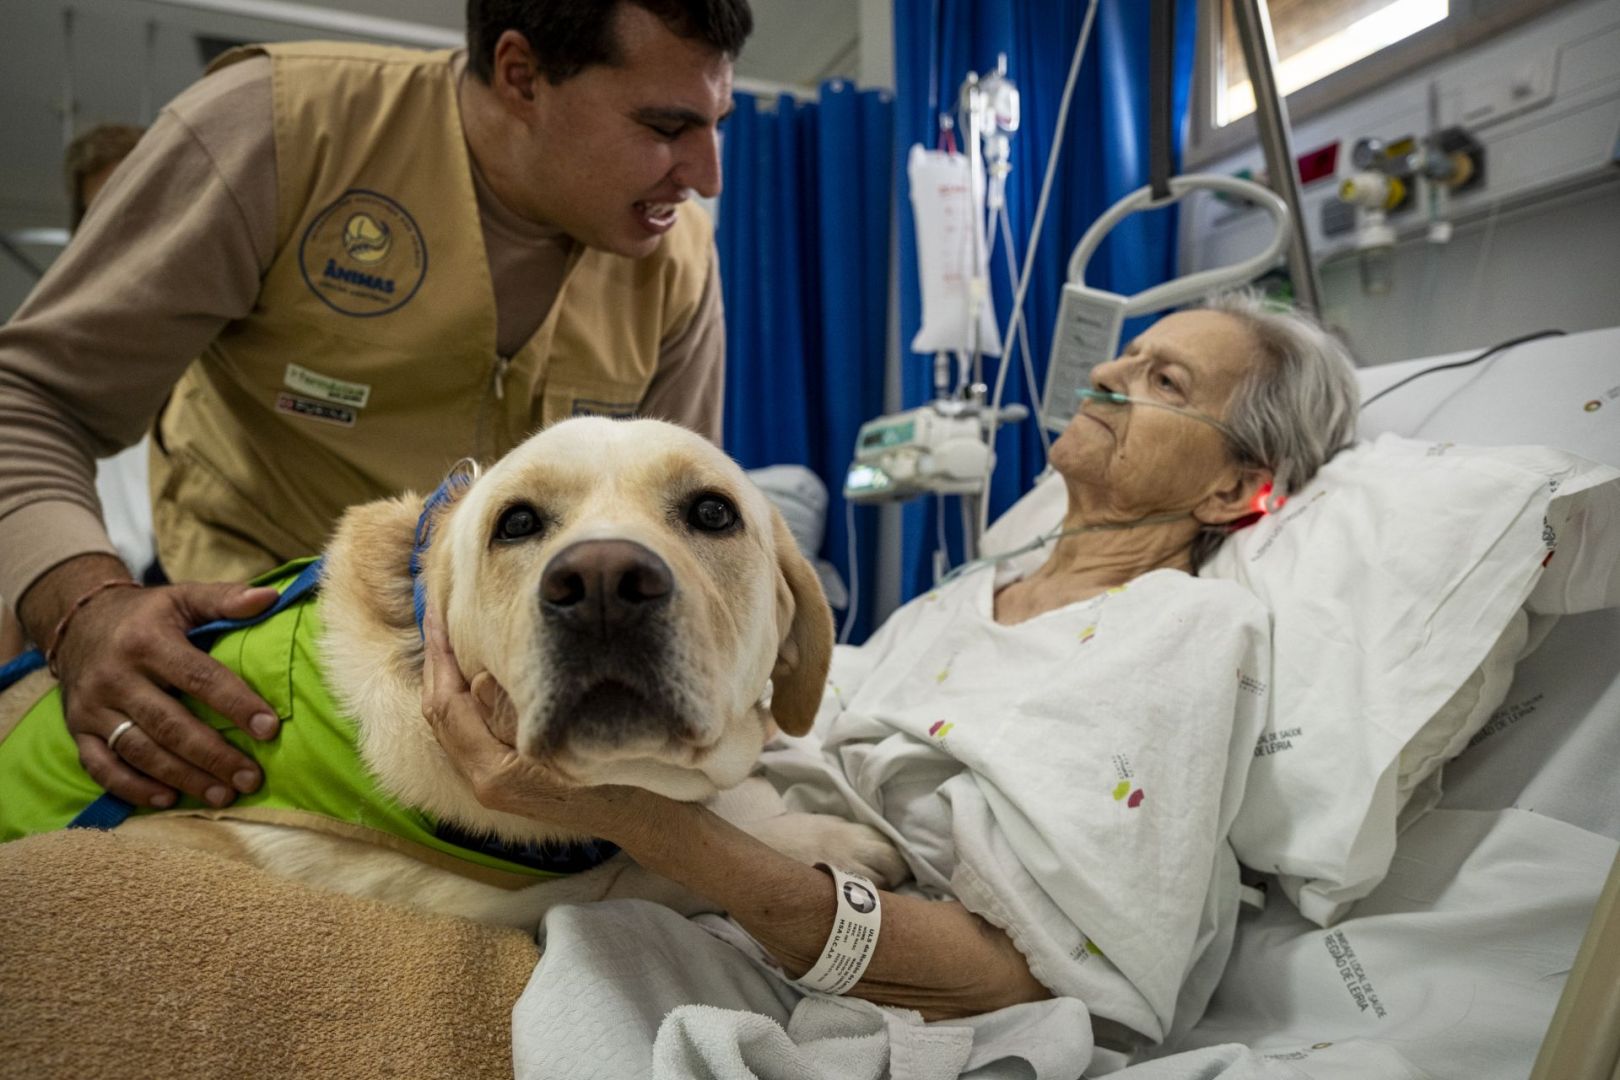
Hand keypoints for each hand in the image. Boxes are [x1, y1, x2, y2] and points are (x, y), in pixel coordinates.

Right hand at [23, 555, 280, 808]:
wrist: (77, 622)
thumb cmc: (147, 615)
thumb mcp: (183, 597)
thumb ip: (226, 599)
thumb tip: (272, 598)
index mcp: (147, 641)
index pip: (199, 677)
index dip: (236, 704)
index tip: (270, 729)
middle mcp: (115, 676)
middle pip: (169, 724)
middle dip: (213, 755)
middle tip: (251, 778)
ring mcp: (92, 707)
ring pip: (139, 751)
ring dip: (183, 777)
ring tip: (223, 795)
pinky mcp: (77, 729)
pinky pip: (101, 766)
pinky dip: (132, 787)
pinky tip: (168, 799)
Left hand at [420, 608, 652, 839]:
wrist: (643, 821)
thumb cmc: (619, 780)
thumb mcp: (571, 738)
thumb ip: (516, 711)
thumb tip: (476, 679)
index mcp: (495, 774)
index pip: (450, 706)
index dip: (440, 657)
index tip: (439, 613)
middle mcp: (485, 783)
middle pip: (442, 715)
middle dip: (437, 664)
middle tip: (436, 615)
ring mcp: (493, 784)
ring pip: (453, 724)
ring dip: (447, 679)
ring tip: (448, 637)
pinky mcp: (506, 780)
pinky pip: (469, 732)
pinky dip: (463, 698)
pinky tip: (473, 672)